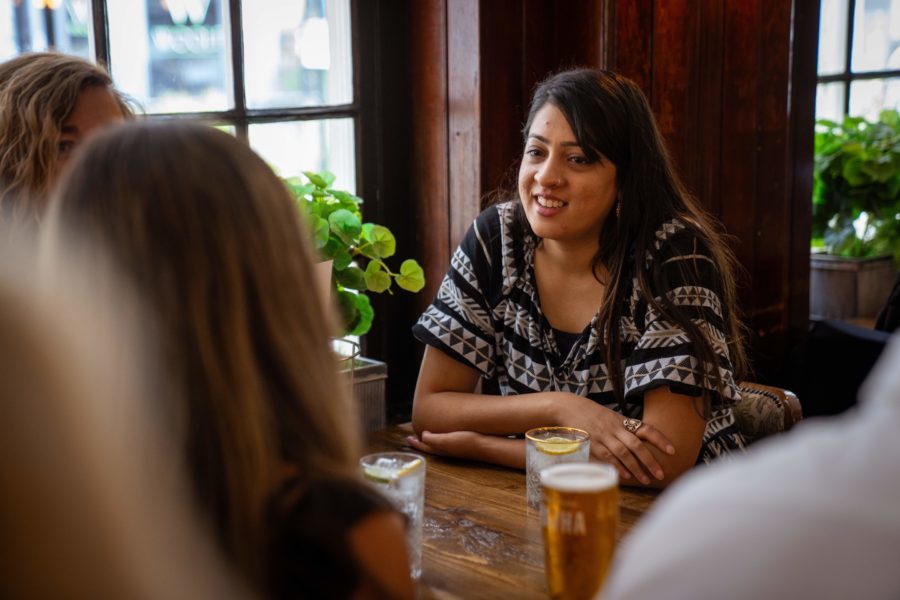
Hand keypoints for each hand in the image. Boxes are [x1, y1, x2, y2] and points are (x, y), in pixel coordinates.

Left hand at [406, 430, 486, 459]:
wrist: (487, 445)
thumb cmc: (468, 442)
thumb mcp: (448, 440)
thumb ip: (433, 439)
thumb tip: (422, 435)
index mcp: (441, 449)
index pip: (425, 446)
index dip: (415, 443)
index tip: (407, 438)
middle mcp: (447, 450)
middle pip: (430, 446)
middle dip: (421, 442)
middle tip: (413, 437)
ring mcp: (455, 448)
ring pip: (438, 444)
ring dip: (431, 440)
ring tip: (426, 434)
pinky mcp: (462, 444)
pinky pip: (447, 441)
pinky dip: (441, 437)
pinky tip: (445, 432)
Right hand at [556, 394, 674, 483]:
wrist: (568, 408)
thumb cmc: (591, 414)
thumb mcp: (610, 417)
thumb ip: (624, 429)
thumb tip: (641, 441)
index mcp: (622, 421)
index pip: (646, 429)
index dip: (660, 439)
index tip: (672, 450)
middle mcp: (615, 428)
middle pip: (637, 445)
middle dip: (650, 460)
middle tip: (661, 474)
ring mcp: (603, 436)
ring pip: (623, 453)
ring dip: (636, 468)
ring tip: (646, 480)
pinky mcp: (592, 444)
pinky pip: (607, 457)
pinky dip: (618, 467)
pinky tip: (626, 476)